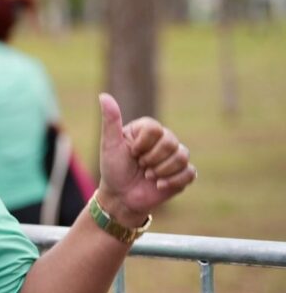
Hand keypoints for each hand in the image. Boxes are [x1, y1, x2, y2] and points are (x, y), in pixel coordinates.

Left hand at [97, 93, 196, 224]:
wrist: (121, 196)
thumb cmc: (113, 169)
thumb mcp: (109, 145)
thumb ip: (111, 121)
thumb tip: (103, 96)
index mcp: (147, 129)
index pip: (155, 129)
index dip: (142, 145)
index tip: (131, 152)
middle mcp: (164, 139)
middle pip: (170, 142)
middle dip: (151, 159)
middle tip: (140, 166)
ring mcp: (175, 157)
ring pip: (182, 156)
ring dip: (161, 171)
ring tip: (148, 176)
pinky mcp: (183, 174)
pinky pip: (189, 173)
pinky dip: (172, 182)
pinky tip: (159, 186)